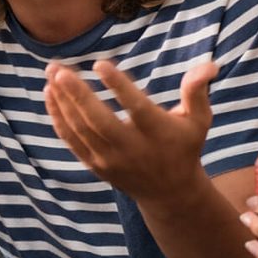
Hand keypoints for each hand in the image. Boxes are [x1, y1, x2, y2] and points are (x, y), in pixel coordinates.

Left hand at [43, 59, 217, 200]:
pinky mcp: (96, 166)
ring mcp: (110, 160)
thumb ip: (197, 91)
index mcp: (158, 133)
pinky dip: (58, 118)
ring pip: (80, 129)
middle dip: (76, 94)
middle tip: (58, 68)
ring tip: (51, 73)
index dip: (118, 86)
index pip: (135, 108)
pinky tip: (49, 94)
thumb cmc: (184, 146)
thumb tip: (209, 65)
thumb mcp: (198, 120)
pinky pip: (72, 140)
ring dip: (61, 101)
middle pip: (98, 121)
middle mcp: (132, 148)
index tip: (99, 64)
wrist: (169, 193)